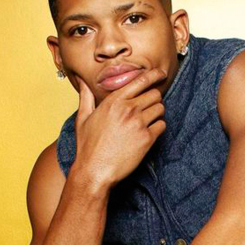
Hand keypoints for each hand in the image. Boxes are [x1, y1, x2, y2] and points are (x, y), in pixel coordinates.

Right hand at [71, 68, 167, 190]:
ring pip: (160, 109)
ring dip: (157, 114)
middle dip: (154, 99)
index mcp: (113, 101)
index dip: (154, 75)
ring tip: (147, 122)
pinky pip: (162, 126)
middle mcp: (128, 109)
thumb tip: (82, 81)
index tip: (161, 74)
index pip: (141, 81)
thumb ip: (86, 97)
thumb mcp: (83, 118)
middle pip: (155, 94)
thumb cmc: (87, 146)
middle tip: (148, 107)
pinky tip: (148, 134)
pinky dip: (158, 128)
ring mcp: (139, 123)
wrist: (94, 171)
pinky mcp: (147, 139)